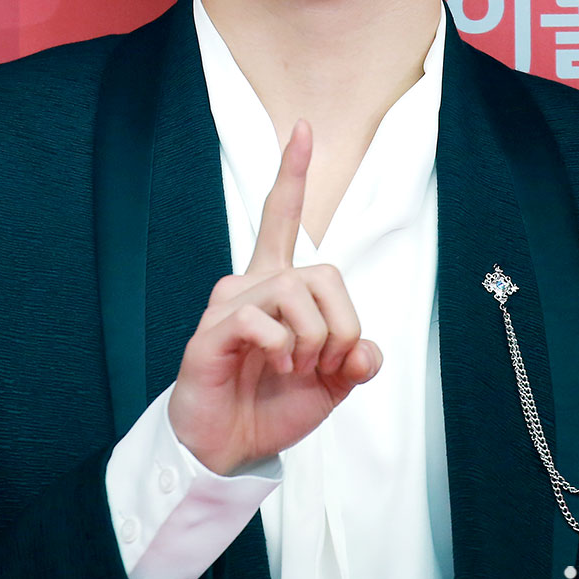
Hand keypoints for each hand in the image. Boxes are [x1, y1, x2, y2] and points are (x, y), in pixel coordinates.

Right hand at [168, 120, 381, 474]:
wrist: (228, 449)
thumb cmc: (272, 405)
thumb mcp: (330, 384)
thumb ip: (355, 358)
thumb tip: (367, 352)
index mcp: (276, 286)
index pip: (283, 218)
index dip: (293, 174)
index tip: (302, 129)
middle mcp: (251, 284)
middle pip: (320, 271)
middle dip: (342, 322)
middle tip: (329, 362)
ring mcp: (229, 305)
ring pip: (295, 290)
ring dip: (314, 339)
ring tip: (297, 369)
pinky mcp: (211, 333)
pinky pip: (262, 320)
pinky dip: (283, 349)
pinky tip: (273, 368)